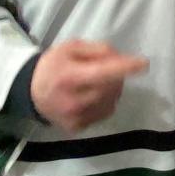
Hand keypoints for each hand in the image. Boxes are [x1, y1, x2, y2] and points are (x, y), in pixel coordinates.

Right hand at [30, 40, 147, 132]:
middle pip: (111, 87)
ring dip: (113, 88)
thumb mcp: (70, 47)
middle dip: (117, 75)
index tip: (143, 63)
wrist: (30, 92)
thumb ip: (96, 50)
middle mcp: (72, 101)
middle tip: (107, 66)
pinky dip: (106, 100)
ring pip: (111, 100)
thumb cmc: (53, 65)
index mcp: (68, 77)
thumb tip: (120, 57)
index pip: (101, 73)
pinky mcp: (78, 128)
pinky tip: (93, 94)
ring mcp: (76, 118)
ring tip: (97, 81)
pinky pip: (105, 111)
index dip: (124, 68)